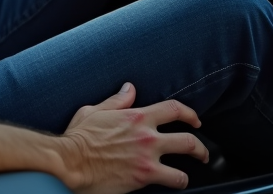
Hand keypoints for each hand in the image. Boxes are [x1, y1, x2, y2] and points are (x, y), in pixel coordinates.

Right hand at [57, 83, 207, 192]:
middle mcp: (147, 135)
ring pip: (186, 159)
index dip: (189, 113)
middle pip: (188, 138)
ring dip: (194, 164)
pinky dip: (179, 182)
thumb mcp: (95, 111)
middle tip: (202, 151)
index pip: (173, 109)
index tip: (194, 119)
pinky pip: (175, 179)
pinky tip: (176, 183)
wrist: (71, 161)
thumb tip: (129, 89)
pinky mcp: (145, 176)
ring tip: (194, 170)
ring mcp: (148, 157)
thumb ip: (116, 101)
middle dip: (200, 146)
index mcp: (137, 116)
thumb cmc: (78, 138)